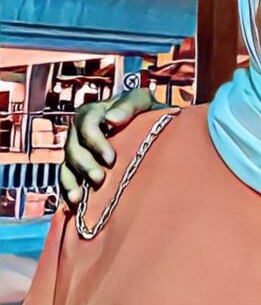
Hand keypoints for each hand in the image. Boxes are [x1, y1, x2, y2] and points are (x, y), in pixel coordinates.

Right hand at [60, 88, 159, 206]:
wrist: (151, 129)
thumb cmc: (148, 112)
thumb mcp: (143, 102)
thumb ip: (129, 106)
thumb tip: (110, 119)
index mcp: (95, 111)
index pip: (86, 123)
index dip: (94, 141)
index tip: (111, 159)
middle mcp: (80, 129)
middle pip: (73, 146)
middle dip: (84, 164)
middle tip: (99, 179)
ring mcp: (77, 148)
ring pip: (67, 163)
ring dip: (73, 179)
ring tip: (81, 197)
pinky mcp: (77, 166)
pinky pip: (65, 177)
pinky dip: (67, 189)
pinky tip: (74, 201)